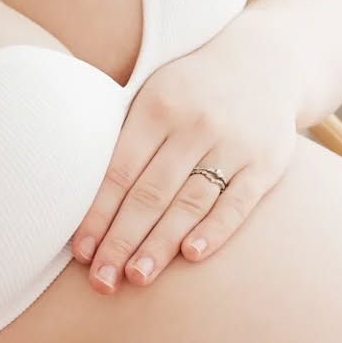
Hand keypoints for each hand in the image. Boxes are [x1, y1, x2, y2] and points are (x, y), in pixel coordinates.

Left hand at [71, 16, 298, 292]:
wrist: (265, 61)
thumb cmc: (190, 90)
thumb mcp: (153, 94)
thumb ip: (123, 138)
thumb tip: (74, 198)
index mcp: (157, 107)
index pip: (119, 171)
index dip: (98, 215)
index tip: (80, 253)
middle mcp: (195, 124)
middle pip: (150, 193)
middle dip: (122, 240)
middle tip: (102, 281)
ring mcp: (234, 143)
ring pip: (190, 203)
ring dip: (160, 244)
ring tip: (136, 277)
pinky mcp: (267, 162)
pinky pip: (237, 203)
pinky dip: (214, 230)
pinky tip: (189, 255)